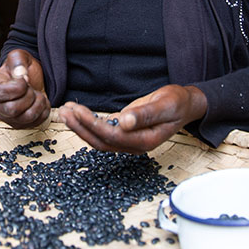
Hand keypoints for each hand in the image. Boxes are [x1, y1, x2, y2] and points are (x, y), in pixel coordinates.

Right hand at [0, 50, 49, 127]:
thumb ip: (18, 62)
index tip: (24, 80)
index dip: (18, 87)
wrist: (30, 77)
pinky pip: (34, 123)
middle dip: (28, 97)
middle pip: (12, 109)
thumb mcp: (19, 56)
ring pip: (25, 118)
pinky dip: (42, 111)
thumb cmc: (22, 68)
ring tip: (37, 94)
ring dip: (37, 104)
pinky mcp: (18, 124)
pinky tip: (38, 102)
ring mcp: (6, 116)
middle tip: (31, 88)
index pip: (1, 93)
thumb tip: (20, 75)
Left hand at [57, 84, 206, 153]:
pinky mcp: (124, 132)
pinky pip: (102, 132)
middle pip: (101, 141)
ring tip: (64, 111)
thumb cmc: (177, 103)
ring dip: (80, 126)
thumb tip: (124, 122)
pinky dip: (87, 123)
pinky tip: (76, 113)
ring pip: (98, 139)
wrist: (184, 104)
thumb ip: (145, 115)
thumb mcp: (164, 105)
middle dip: (80, 127)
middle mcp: (134, 145)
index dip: (93, 125)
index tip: (78, 111)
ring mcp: (128, 141)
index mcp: (145, 141)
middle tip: (64, 111)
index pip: (113, 136)